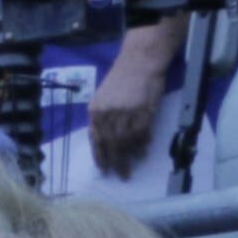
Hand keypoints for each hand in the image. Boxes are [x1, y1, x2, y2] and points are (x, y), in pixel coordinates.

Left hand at [83, 63, 164, 177]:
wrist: (139, 61)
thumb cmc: (122, 79)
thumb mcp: (103, 98)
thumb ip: (102, 118)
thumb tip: (104, 141)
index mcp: (95, 111)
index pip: (96, 139)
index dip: (100, 156)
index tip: (103, 170)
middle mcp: (108, 114)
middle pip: (110, 144)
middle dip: (114, 162)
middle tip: (120, 176)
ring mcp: (126, 113)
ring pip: (125, 142)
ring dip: (128, 158)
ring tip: (130, 170)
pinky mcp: (142, 111)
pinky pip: (141, 134)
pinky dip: (142, 145)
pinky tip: (142, 153)